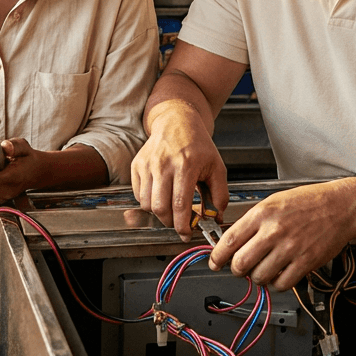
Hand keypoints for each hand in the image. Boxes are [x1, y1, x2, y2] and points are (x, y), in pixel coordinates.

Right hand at [131, 100, 227, 239]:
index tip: (186, 234)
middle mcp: (163, 164)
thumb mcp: (217, 167)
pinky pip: (138, 195)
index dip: (183, 225)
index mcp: (186, 165)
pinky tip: (161, 195)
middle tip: (180, 222)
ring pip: (146, 204)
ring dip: (159, 213)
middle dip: (170, 223)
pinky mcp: (137, 165)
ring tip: (171, 208)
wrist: (177, 122)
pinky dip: (149, 202)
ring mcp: (147, 164)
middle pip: (160, 208)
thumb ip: (219, 195)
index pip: (180, 205)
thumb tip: (215, 218)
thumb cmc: (198, 145)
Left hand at [208, 179, 355, 290]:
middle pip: (240, 263)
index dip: (217, 256)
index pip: (229, 240)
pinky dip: (277, 284)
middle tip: (239, 269)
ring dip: (257, 278)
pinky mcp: (305, 262)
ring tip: (263, 270)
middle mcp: (273, 231)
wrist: (341, 206)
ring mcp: (290, 248)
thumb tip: (232, 241)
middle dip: (236, 270)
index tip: (214, 262)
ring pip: (259, 277)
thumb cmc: (308, 202)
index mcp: (262, 214)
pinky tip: (279, 274)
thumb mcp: (273, 202)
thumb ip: (252, 221)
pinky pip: (281, 284)